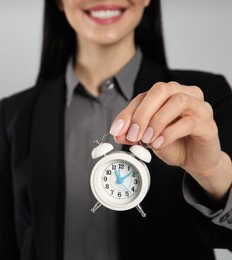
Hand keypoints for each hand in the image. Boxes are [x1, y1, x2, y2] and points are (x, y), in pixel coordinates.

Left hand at [109, 81, 231, 200]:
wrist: (195, 161)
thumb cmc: (174, 144)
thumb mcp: (148, 138)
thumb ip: (133, 134)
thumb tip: (117, 133)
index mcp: (168, 94)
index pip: (144, 96)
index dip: (128, 112)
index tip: (117, 130)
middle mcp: (186, 94)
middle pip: (161, 90)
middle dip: (142, 113)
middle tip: (133, 133)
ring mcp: (200, 107)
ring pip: (178, 101)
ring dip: (157, 121)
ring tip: (147, 139)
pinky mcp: (208, 124)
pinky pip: (189, 122)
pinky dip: (169, 133)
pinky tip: (159, 143)